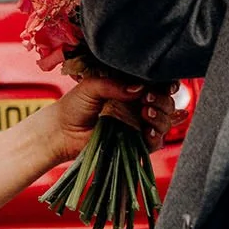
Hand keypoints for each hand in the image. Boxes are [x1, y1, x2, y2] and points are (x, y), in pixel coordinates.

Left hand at [44, 75, 173, 164]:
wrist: (61, 131)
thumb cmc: (74, 105)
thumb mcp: (92, 87)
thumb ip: (115, 84)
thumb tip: (139, 87)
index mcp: (130, 89)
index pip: (157, 85)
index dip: (166, 85)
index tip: (165, 84)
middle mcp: (138, 106)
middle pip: (166, 103)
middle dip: (162, 100)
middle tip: (148, 98)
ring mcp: (138, 126)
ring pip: (164, 122)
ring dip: (161, 117)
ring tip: (146, 112)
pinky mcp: (136, 144)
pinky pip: (156, 142)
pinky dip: (157, 136)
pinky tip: (149, 131)